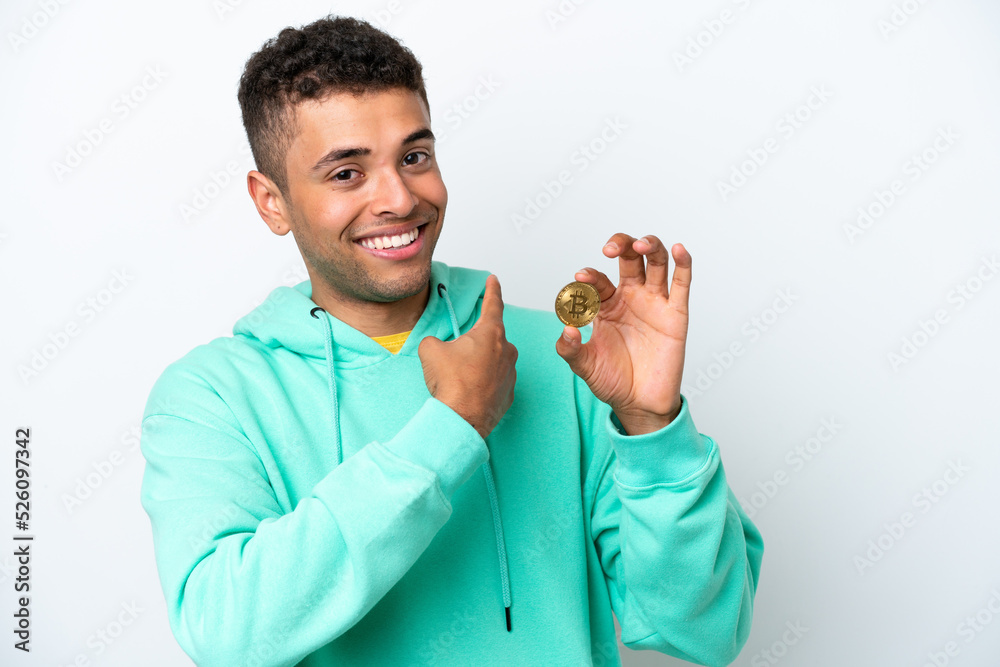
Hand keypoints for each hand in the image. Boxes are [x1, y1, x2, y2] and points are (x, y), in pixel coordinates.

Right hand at [418, 274, 517, 439]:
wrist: (462, 419)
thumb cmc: (452, 383)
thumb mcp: (431, 350)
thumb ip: (435, 340)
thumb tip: (437, 345)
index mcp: (490, 333)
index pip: (493, 304)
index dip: (491, 290)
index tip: (493, 280)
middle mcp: (506, 350)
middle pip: (490, 337)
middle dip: (474, 342)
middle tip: (456, 355)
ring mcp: (510, 372)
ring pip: (493, 360)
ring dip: (478, 364)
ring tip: (459, 378)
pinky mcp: (509, 393)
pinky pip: (495, 381)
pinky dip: (483, 383)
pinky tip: (469, 391)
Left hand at [555, 234, 690, 434]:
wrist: (640, 403)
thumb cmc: (612, 380)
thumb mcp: (584, 366)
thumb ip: (570, 348)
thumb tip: (567, 328)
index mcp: (606, 305)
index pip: (598, 280)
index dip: (589, 276)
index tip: (580, 279)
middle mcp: (631, 297)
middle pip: (629, 258)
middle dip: (620, 245)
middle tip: (609, 249)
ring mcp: (654, 303)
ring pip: (656, 262)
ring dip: (649, 246)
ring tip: (640, 244)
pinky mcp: (676, 314)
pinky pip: (682, 283)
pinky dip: (683, 262)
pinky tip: (677, 249)